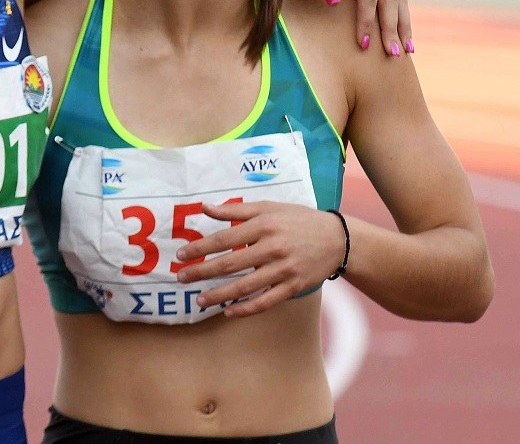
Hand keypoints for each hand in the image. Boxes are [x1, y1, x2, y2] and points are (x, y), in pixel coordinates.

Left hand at [172, 201, 347, 317]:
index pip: (224, 239)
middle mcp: (272, 247)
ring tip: (200, 300)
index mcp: (264, 225)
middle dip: (202, 272)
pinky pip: (265, 301)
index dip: (200, 248)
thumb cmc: (298, 220)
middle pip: (230, 264)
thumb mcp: (269, 207)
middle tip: (182, 278)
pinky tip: (229, 313)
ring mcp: (283, 269)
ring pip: (244, 286)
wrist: (337, 238)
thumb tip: (205, 207)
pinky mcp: (293, 286)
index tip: (181, 254)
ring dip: (219, 295)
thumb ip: (236, 210)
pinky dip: (246, 309)